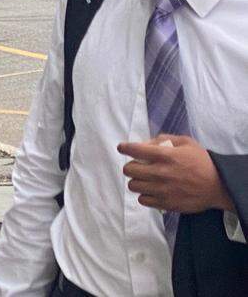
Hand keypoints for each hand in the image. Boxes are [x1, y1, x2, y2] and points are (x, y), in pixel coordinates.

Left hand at [118, 134, 235, 213]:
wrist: (219, 186)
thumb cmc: (202, 162)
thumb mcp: (186, 142)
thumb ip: (163, 139)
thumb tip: (144, 143)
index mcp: (165, 155)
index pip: (135, 150)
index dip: (124, 148)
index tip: (122, 148)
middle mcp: (161, 172)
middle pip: (129, 170)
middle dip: (130, 166)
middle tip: (137, 166)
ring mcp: (163, 190)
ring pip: (133, 186)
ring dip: (136, 181)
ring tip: (144, 179)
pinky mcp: (167, 203)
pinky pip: (143, 200)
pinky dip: (144, 195)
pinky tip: (151, 191)